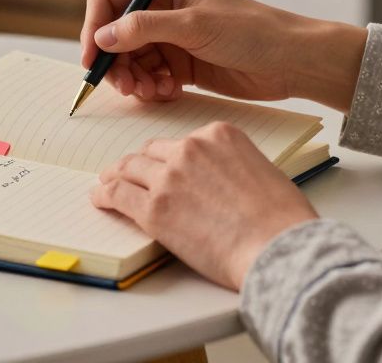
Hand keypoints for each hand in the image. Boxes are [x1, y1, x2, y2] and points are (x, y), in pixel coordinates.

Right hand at [81, 0, 366, 111]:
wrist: (291, 61)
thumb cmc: (251, 31)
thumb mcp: (194, 25)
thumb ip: (144, 28)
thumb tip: (102, 37)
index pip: (111, 1)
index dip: (95, 28)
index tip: (92, 59)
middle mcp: (164, 10)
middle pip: (116, 36)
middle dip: (116, 62)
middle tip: (126, 86)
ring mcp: (173, 39)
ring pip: (132, 61)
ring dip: (134, 79)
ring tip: (152, 92)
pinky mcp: (183, 65)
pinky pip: (151, 78)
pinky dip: (152, 88)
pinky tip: (169, 92)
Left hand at [91, 121, 317, 289]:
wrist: (278, 246)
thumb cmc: (282, 220)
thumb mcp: (261, 171)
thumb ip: (231, 166)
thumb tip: (215, 183)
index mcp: (219, 135)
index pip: (182, 142)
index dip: (168, 157)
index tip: (162, 166)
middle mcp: (191, 148)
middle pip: (152, 152)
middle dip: (139, 164)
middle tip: (128, 173)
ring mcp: (169, 176)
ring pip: (130, 168)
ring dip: (116, 176)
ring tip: (107, 183)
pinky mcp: (154, 207)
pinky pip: (118, 194)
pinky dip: (104, 195)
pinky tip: (99, 199)